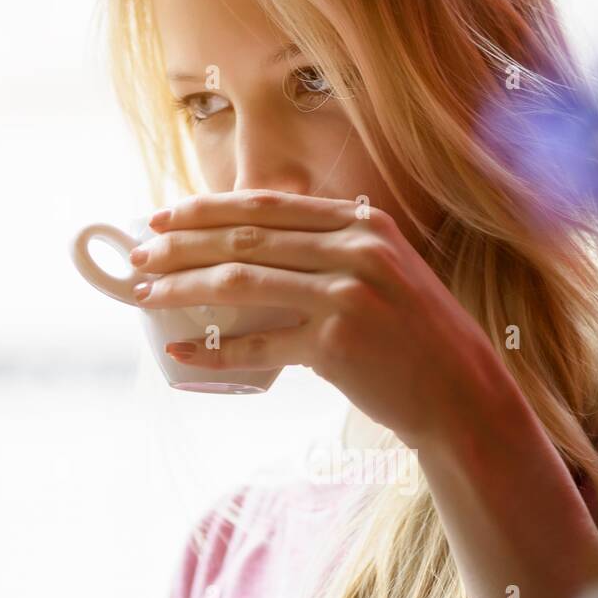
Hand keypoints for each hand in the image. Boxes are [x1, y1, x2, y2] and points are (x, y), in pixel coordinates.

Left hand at [130, 190, 505, 449]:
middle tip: (137, 254)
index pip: (266, 205)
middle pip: (244, 238)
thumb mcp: (386, 271)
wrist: (461, 392)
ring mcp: (346, 297)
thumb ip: (334, 250)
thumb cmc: (415, 336)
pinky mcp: (336, 346)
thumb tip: (259, 248)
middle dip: (180, 243)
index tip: (163, 216)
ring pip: (240, 283)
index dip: (206, 208)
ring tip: (144, 294)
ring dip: (181, 287)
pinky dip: (213, 350)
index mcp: (362, 222)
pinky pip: (257, 345)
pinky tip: (180, 352)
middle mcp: (354, 250)